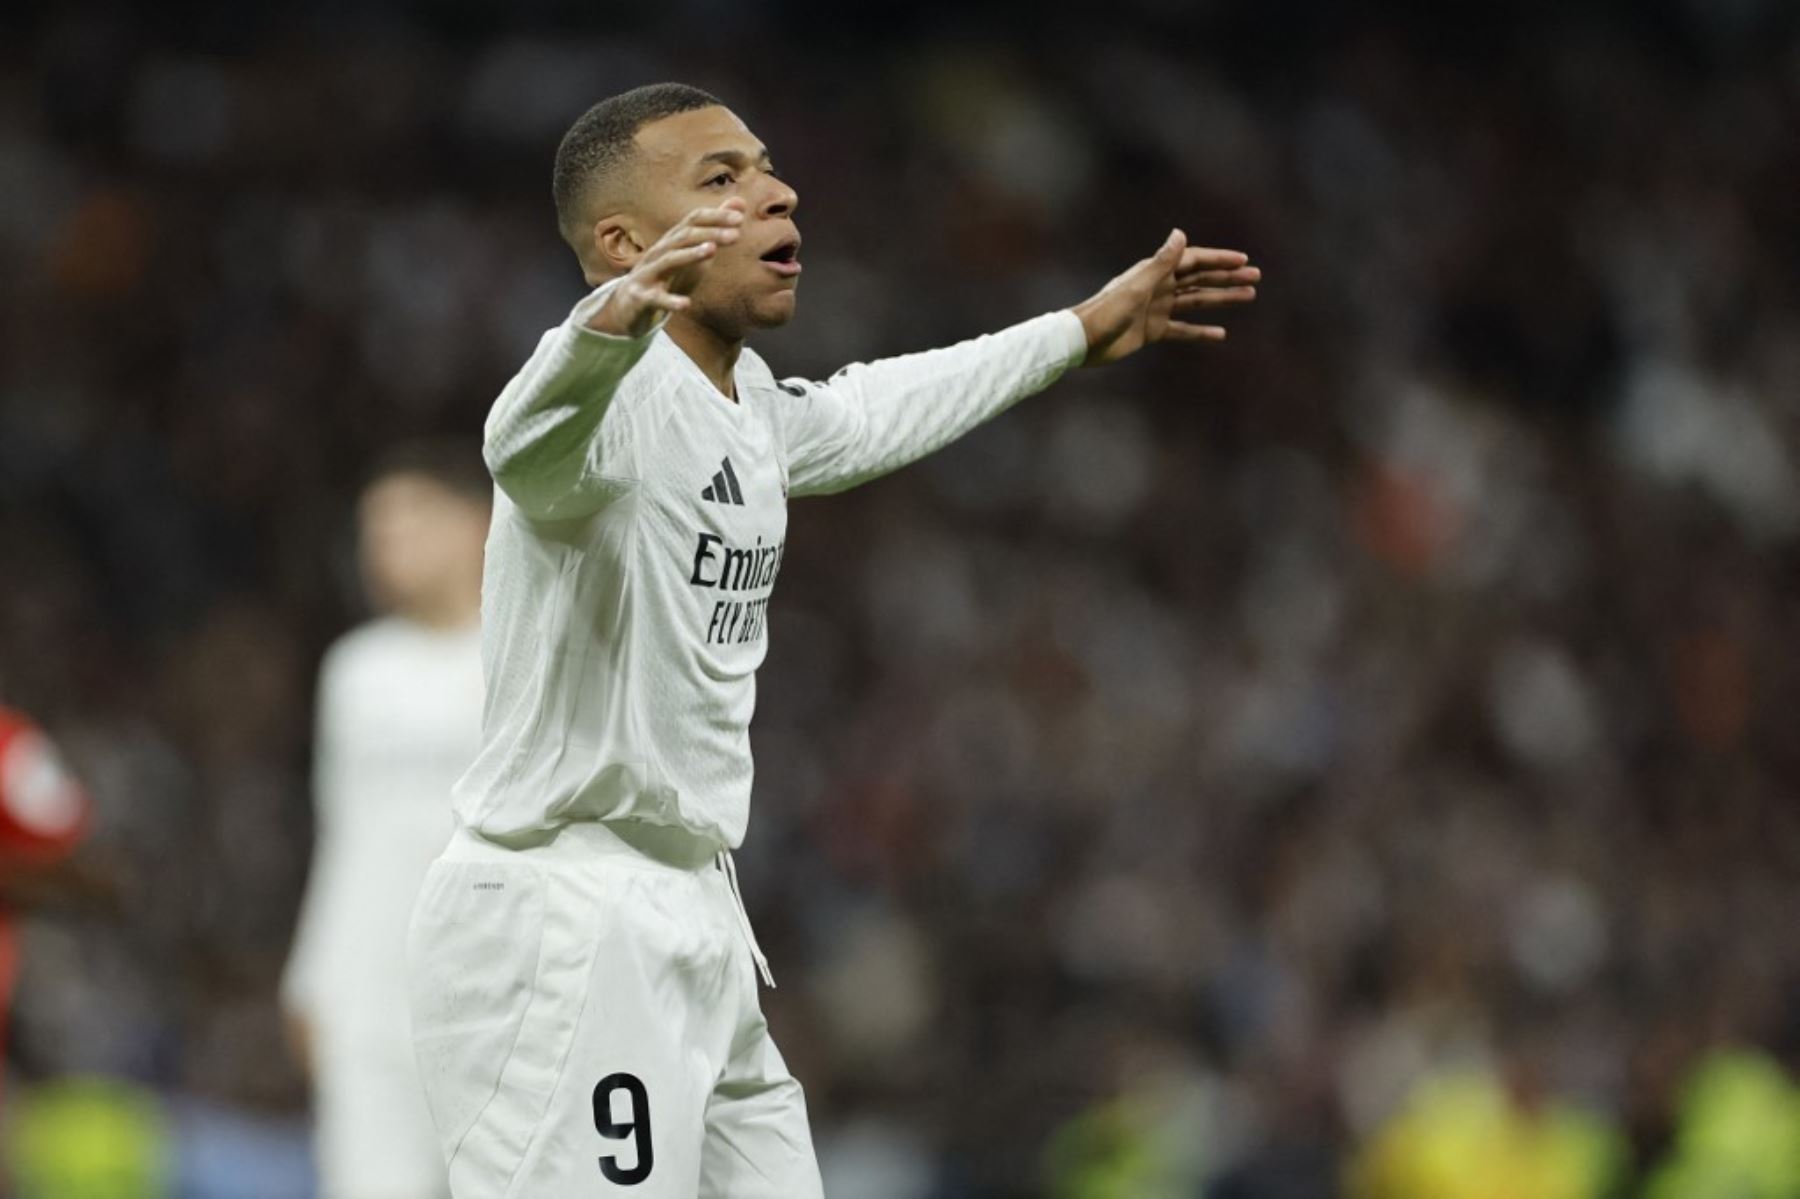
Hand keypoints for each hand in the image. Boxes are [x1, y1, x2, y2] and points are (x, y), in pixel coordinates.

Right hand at [587, 200, 747, 337]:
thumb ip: (715, 231)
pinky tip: (686, 304)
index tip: (740, 219)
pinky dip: (670, 301)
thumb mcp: (692, 254)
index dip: (715, 217)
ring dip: (690, 255)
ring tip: (711, 252)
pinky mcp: (640, 297)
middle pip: (683, 237)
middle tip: (735, 235)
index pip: (692, 221)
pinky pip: (656, 298)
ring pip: (668, 261)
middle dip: (709, 233)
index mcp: (672, 242)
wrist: (627, 307)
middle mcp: (659, 252)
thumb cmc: (665, 278)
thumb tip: (739, 203)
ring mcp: (647, 274)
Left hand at [1070, 230, 1258, 365]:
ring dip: (1221, 300)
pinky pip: (1183, 330)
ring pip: (1197, 302)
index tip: (1243, 260)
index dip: (1219, 259)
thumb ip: (1161, 262)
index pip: (1194, 261)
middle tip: (1255, 278)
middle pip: (1201, 279)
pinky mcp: (1153, 331)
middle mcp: (1159, 287)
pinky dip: (1201, 332)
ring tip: (1248, 297)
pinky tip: (1220, 334)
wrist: (1083, 340)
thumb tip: (1181, 233)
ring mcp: (1157, 309)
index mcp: (1155, 272)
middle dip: (1228, 277)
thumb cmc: (1106, 310)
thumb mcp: (1137, 286)